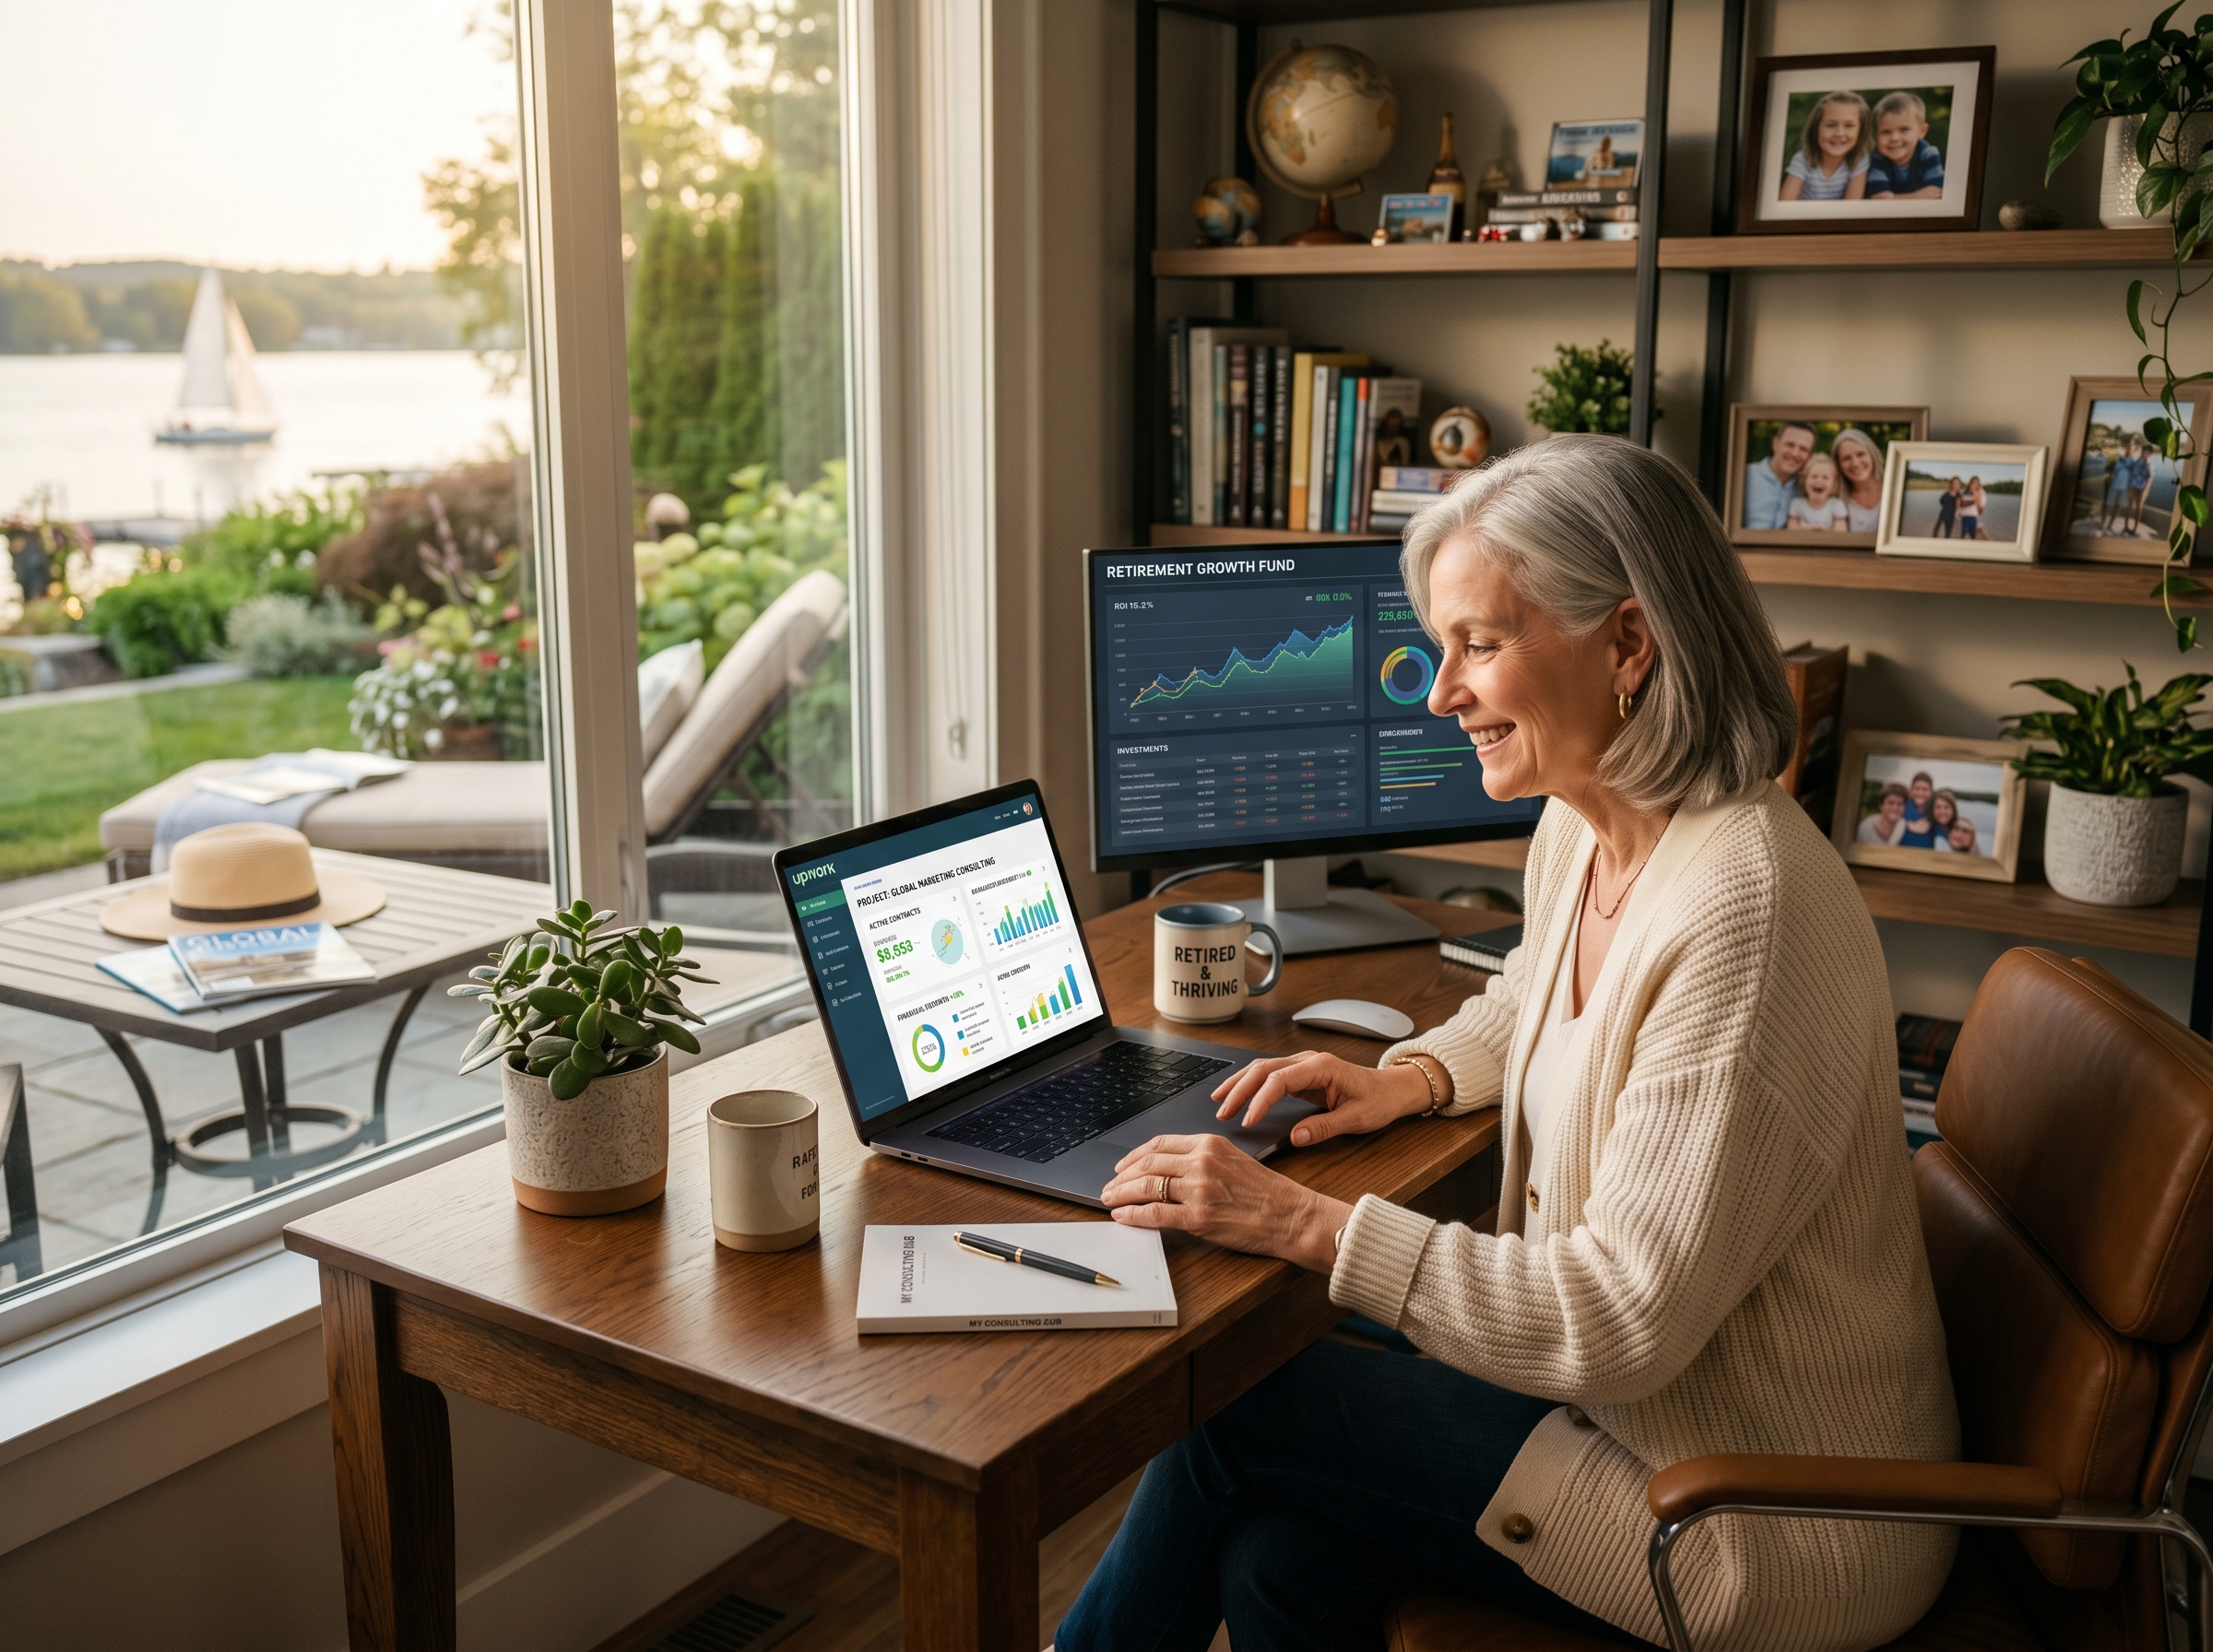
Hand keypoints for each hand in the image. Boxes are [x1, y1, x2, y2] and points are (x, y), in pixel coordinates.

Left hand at [1101, 1133, 1350, 1270]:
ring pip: (1145, 1187)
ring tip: (1109, 1200)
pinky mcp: (1198, 1217)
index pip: (1160, 1144)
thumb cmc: (1268, 1192)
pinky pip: (1154, 1213)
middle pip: (1147, 1164)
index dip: (1135, 1156)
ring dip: (1121, 1194)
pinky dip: (1133, 1215)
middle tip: (1109, 1185)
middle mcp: (1201, 1162)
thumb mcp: (1235, 1160)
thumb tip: (1170, 1169)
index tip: (1123, 1165)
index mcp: (1210, 1144)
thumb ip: (1203, 1159)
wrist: (1291, 1216)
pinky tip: (1123, 1216)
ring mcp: (1198, 1190)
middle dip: (1121, 1176)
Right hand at [1210, 1051, 1436, 1147]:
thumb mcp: (1356, 1119)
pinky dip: (1250, 1084)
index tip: (1247, 1120)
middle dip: (1239, 1090)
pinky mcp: (1301, 1074)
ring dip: (1239, 1083)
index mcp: (1322, 1067)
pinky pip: (1269, 1075)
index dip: (1260, 1100)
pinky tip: (1236, 1094)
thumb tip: (1295, 1137)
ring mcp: (1303, 1065)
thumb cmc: (1378, 1101)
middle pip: (1264, 1068)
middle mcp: (1308, 1061)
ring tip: (1219, 1101)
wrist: (1392, 1089)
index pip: (1280, 1079)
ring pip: (1262, 1068)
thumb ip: (1325, 1127)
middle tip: (1222, 1113)